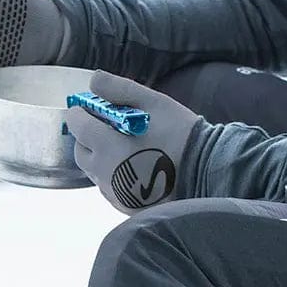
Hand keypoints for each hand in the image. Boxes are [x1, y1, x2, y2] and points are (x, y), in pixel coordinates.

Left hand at [65, 70, 204, 214]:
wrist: (207, 173)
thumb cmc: (182, 136)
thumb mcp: (155, 103)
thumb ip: (121, 90)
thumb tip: (94, 80)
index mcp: (108, 146)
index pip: (78, 126)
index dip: (81, 113)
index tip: (88, 108)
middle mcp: (105, 173)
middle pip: (81, 151)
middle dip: (87, 136)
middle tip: (106, 127)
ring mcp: (115, 193)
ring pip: (94, 171)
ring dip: (100, 156)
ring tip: (124, 147)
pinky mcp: (125, 206)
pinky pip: (109, 187)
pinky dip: (113, 174)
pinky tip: (134, 166)